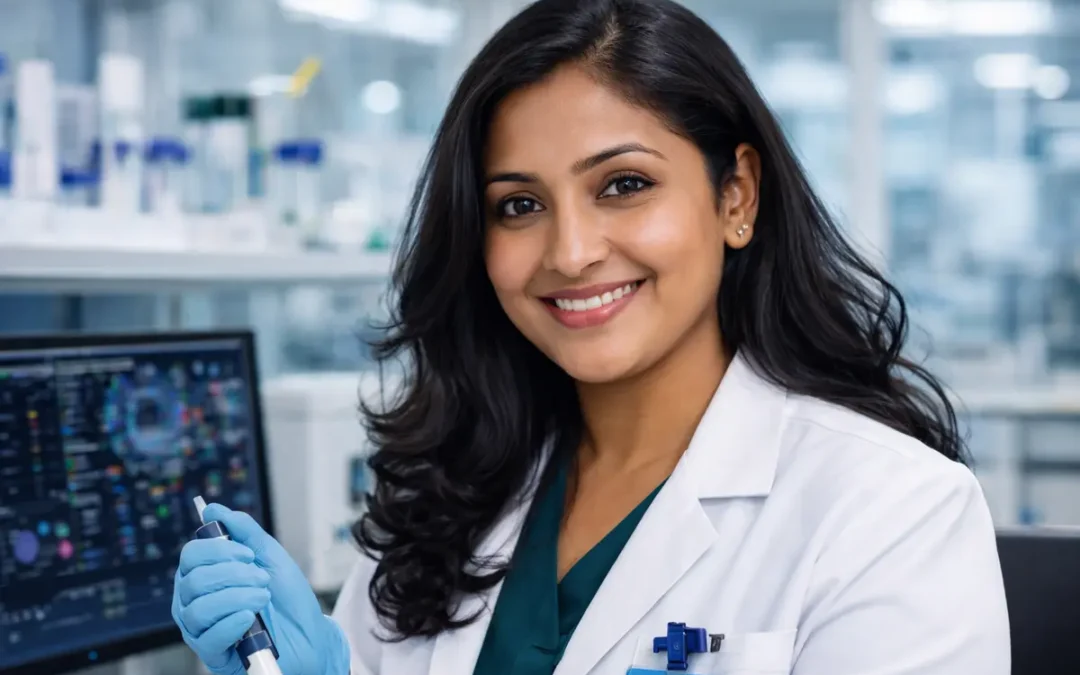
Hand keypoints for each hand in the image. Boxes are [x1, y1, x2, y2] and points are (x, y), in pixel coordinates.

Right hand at [172, 504, 349, 674]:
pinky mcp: (213, 655)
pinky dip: (231, 624)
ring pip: (198, 609)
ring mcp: (202, 630)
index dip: (217, 551)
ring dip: (236, 598)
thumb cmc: (288, 598)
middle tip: (262, 579)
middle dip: (233, 575)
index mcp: (206, 575)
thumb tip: (214, 509)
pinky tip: (249, 618)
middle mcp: (196, 602)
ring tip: (263, 598)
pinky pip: (208, 638)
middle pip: (192, 580)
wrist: (310, 634)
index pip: (191, 556)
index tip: (247, 554)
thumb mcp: (270, 556)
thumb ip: (244, 531)